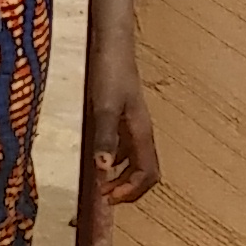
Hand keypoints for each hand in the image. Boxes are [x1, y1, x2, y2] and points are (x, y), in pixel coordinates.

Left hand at [85, 45, 160, 202]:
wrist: (112, 46)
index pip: (148, 174)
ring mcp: (135, 125)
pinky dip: (115, 160)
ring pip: (136, 161)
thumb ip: (105, 137)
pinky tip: (98, 158)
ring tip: (101, 184)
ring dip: (122, 177)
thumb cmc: (109, 74)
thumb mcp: (104, 107)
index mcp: (142, 133)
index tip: (110, 198)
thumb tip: (103, 169)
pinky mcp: (125, 117)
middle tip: (105, 197)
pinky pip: (126, 148)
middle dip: (129, 189)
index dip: (132, 192)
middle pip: (146, 172)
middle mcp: (142, 132)